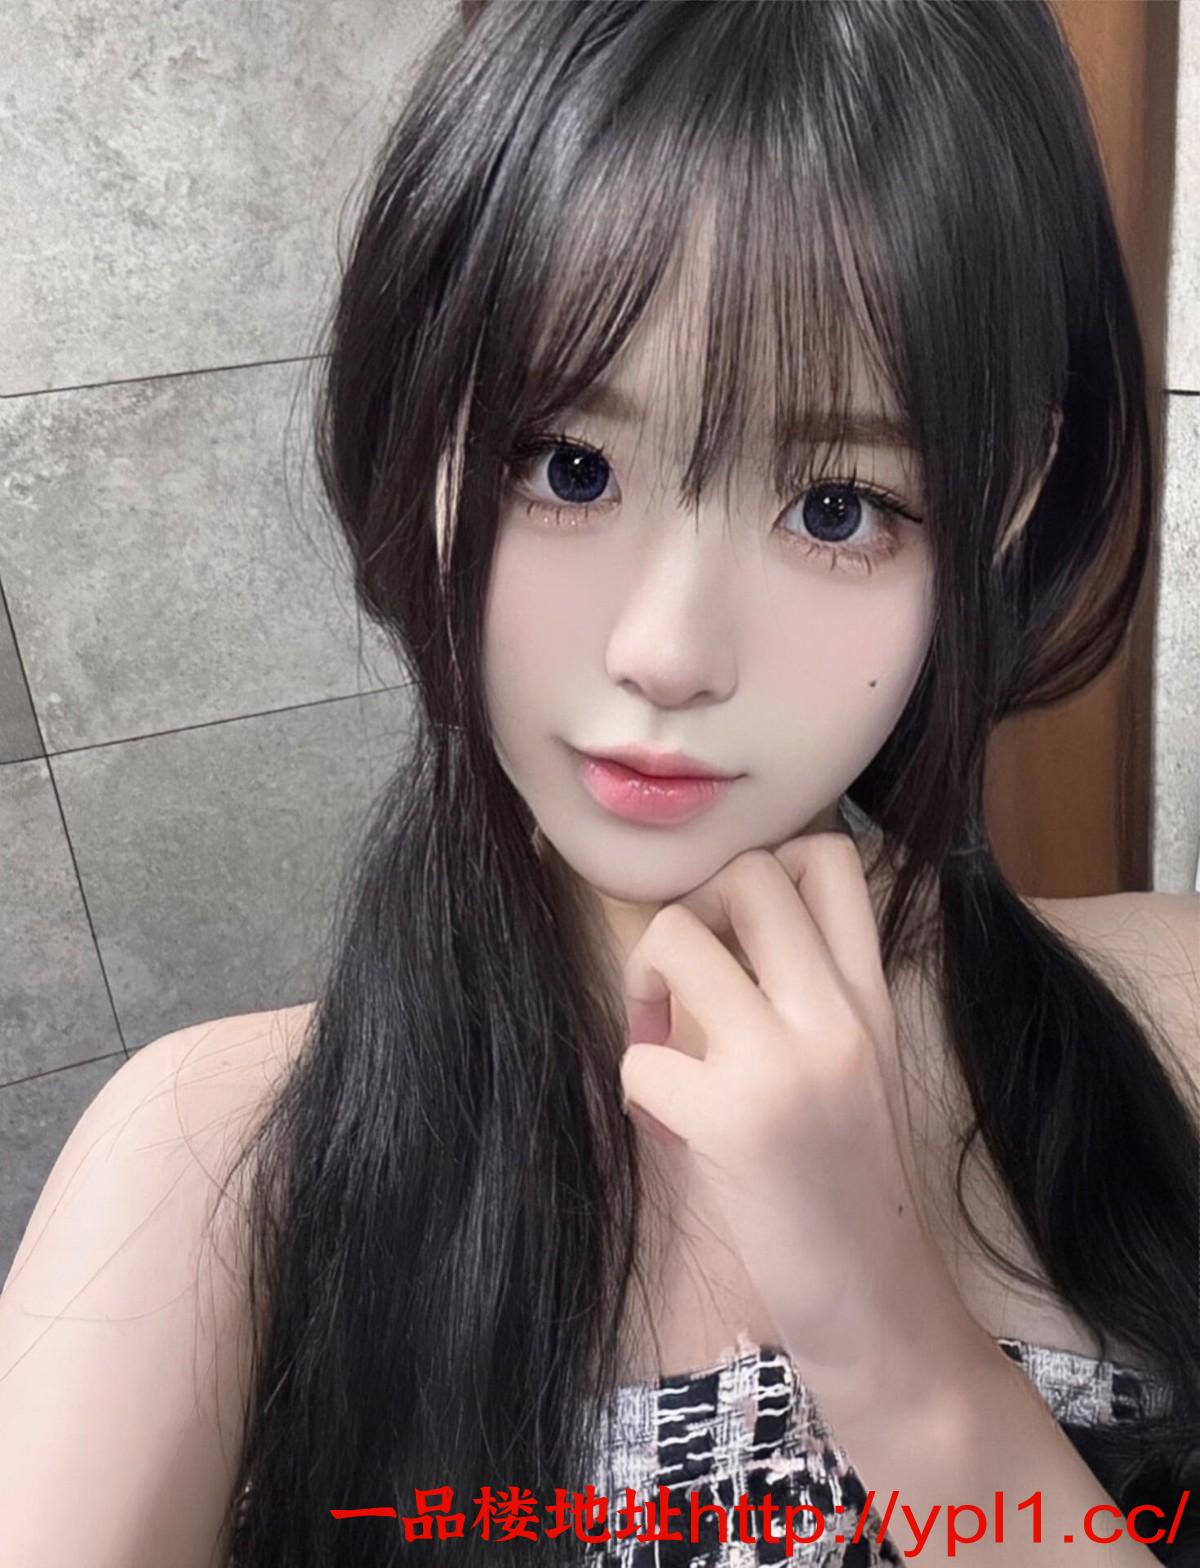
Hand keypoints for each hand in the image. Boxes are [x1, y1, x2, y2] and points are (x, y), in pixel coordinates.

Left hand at [617, 832, 974, 1390]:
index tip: (740, 930)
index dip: (766, 864)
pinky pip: (640, 1055)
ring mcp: (786, 1064)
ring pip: (677, 936)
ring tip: (660, 1040)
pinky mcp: (733, 1124)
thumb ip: (815, 992)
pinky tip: (666, 1125)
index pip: (829, 855)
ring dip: (644, 980)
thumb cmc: (857, 1187)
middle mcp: (837, 1013)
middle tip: (688, 978)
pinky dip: (637, 1085)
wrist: (882, 1305)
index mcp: (871, 995)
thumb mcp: (864, 1064)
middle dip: (692, 908)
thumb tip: (730, 929)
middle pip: (748, 872)